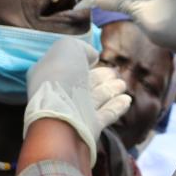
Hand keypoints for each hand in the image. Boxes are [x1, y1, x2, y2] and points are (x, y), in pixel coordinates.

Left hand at [23, 38, 131, 165]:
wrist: (62, 116)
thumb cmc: (61, 77)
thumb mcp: (67, 48)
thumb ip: (81, 48)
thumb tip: (93, 56)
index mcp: (49, 75)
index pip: (67, 66)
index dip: (81, 61)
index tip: (96, 59)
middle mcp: (60, 93)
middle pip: (84, 83)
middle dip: (101, 77)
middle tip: (115, 73)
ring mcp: (75, 112)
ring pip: (95, 98)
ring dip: (110, 90)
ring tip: (122, 84)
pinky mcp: (89, 127)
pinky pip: (106, 114)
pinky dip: (116, 106)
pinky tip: (127, 100)